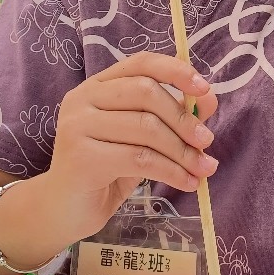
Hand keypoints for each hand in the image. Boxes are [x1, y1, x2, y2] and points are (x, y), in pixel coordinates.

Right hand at [48, 54, 218, 235]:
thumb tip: (209, 98)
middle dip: (183, 118)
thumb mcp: (142, 140)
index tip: (204, 88)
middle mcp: (83, 98)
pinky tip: (188, 182)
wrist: (64, 211)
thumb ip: (172, 116)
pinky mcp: (82, 157)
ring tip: (204, 168)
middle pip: (146, 92)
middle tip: (207, 141)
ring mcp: (78, 126)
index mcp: (97, 86)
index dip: (176, 71)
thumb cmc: (106, 172)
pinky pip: (140, 159)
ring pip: (146, 128)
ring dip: (183, 151)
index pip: (141, 63)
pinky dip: (172, 171)